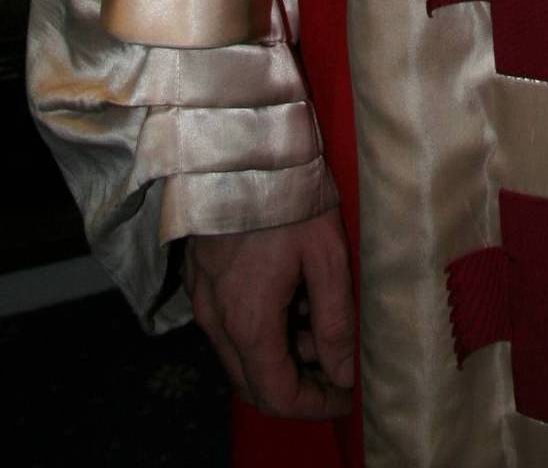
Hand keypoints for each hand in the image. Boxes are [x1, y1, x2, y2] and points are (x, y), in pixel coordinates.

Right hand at [183, 207, 354, 419]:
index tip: (349, 393)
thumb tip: (345, 373)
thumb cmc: (288, 192)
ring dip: (281, 354)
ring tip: (322, 317)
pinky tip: (293, 295)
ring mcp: (202, 299)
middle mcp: (215, 321)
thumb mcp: (328, 254)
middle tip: (339, 361)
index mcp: (248, 322)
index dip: (316, 405)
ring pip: (240, 355)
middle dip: (299, 384)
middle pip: (253, 383)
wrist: (238, 142)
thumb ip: (336, 320)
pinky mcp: (199, 278)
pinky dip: (261, 328)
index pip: (277, 396)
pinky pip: (228, 326)